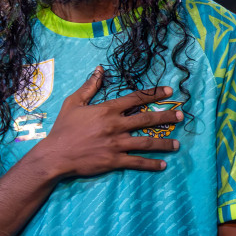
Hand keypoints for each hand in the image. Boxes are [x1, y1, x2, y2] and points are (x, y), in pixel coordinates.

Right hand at [34, 66, 181, 179]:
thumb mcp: (73, 103)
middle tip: (181, 116)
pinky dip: (151, 164)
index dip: (154, 94)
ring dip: (164, 143)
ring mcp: (116, 144)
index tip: (169, 91)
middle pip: (147, 120)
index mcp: (107, 110)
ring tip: (177, 144)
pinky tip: (162, 165)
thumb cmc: (62, 128)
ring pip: (147, 143)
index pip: (136, 99)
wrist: (55, 155)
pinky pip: (137, 162)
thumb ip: (89, 87)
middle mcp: (116, 126)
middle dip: (167, 117)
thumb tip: (100, 70)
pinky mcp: (114, 160)